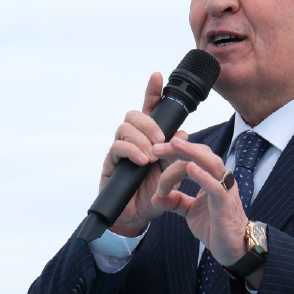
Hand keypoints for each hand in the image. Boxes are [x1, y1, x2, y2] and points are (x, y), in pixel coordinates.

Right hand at [100, 72, 176, 236]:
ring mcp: (121, 150)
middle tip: (161, 139)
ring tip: (151, 157)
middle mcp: (134, 140)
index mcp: (151, 137)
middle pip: (134, 114)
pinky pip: (117, 147)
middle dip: (148, 122)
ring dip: (141, 139)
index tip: (157, 76)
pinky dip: (132, 151)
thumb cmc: (156, 193)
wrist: (139, 216)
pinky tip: (142, 161)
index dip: (153, 91)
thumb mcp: (173, 172)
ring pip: (125, 127)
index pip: (151, 109)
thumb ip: (177, 153)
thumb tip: (182, 134)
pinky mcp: (111, 162)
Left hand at [150, 135, 249, 268]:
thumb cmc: (215, 227)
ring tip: (174, 145)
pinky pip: (216, 186)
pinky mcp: (225, 204)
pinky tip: (190, 167)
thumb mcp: (190, 211)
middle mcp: (221, 179)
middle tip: (156, 147)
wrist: (232, 249)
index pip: (194, 158)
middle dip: (179, 148)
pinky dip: (203, 176)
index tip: (155, 154)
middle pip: (202, 154)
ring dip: (191, 153)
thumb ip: (175, 201)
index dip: (174, 154)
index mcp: (212, 179)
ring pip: (210, 163)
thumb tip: (155, 197)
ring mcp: (225, 190)